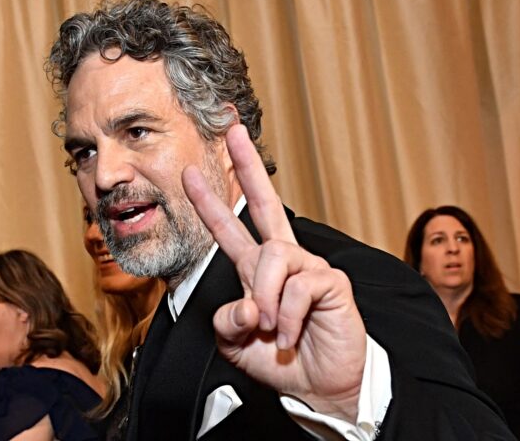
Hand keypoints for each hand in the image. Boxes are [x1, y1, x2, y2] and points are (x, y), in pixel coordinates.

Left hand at [182, 125, 366, 422]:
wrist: (320, 387)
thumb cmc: (280, 361)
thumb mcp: (237, 344)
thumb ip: (228, 321)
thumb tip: (248, 303)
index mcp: (256, 271)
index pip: (231, 230)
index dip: (210, 204)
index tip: (188, 177)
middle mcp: (282, 262)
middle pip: (266, 205)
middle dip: (247, 168)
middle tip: (233, 133)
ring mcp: (308, 268)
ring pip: (274, 256)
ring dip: (266, 296)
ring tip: (272, 328)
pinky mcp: (332, 282)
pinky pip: (300, 286)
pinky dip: (289, 316)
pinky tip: (291, 334)